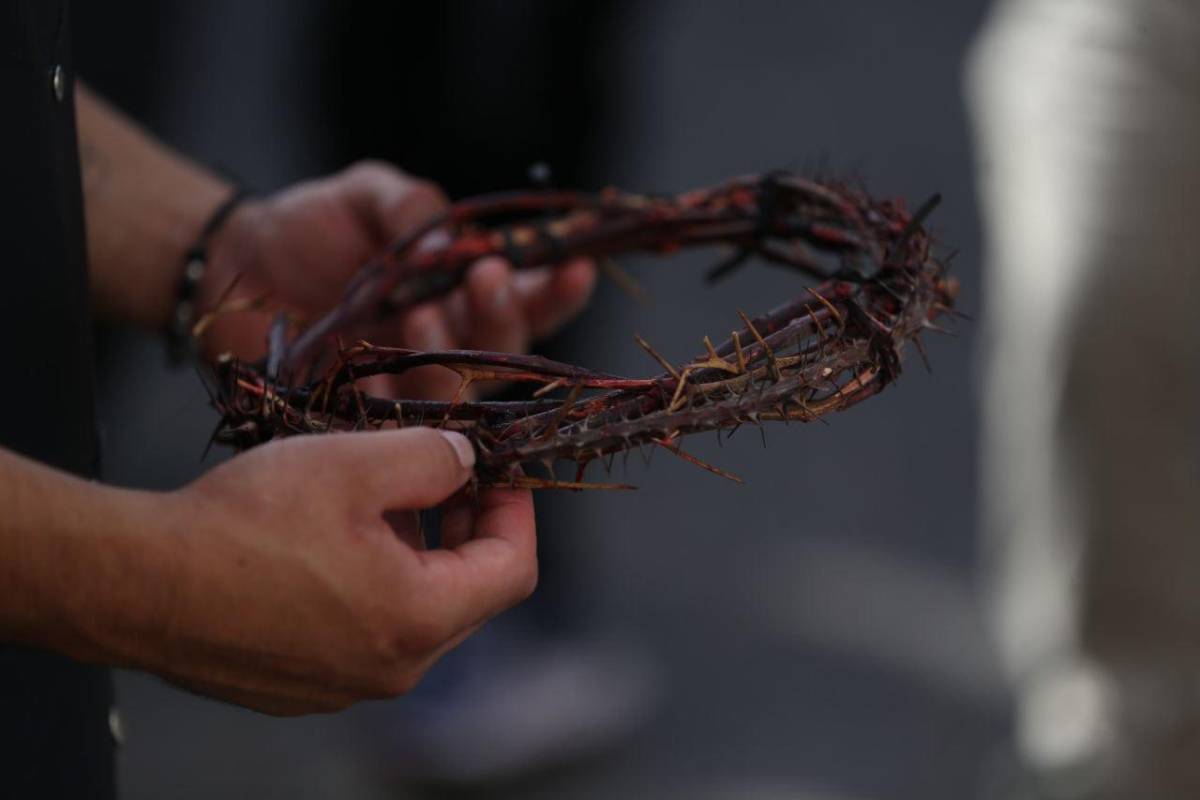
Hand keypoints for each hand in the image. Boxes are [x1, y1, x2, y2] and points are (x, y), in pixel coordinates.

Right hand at [133, 429, 535, 714]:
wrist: (135, 584)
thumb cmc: (242, 525)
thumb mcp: (355, 463)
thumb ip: (432, 458)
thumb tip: (466, 462)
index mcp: (418, 621)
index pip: (512, 568)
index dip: (516, 509)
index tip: (498, 469)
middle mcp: (390, 670)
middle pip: (468, 595)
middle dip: (466, 528)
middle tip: (447, 474)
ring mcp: (343, 686)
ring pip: (414, 613)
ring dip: (418, 553)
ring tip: (386, 496)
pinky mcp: (300, 686)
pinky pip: (365, 632)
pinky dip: (373, 583)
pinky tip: (334, 540)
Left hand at [201, 161, 595, 398]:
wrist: (231, 266)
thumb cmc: (311, 226)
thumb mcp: (367, 194)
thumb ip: (412, 204)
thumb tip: (451, 240)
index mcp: (466, 290)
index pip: (532, 297)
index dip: (558, 288)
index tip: (576, 267)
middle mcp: (453, 343)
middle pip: (506, 350)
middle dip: (503, 314)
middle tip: (485, 277)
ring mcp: (411, 384)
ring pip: (458, 390)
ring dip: (448, 352)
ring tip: (417, 311)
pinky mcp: (365, 417)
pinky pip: (392, 422)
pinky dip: (393, 396)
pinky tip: (380, 369)